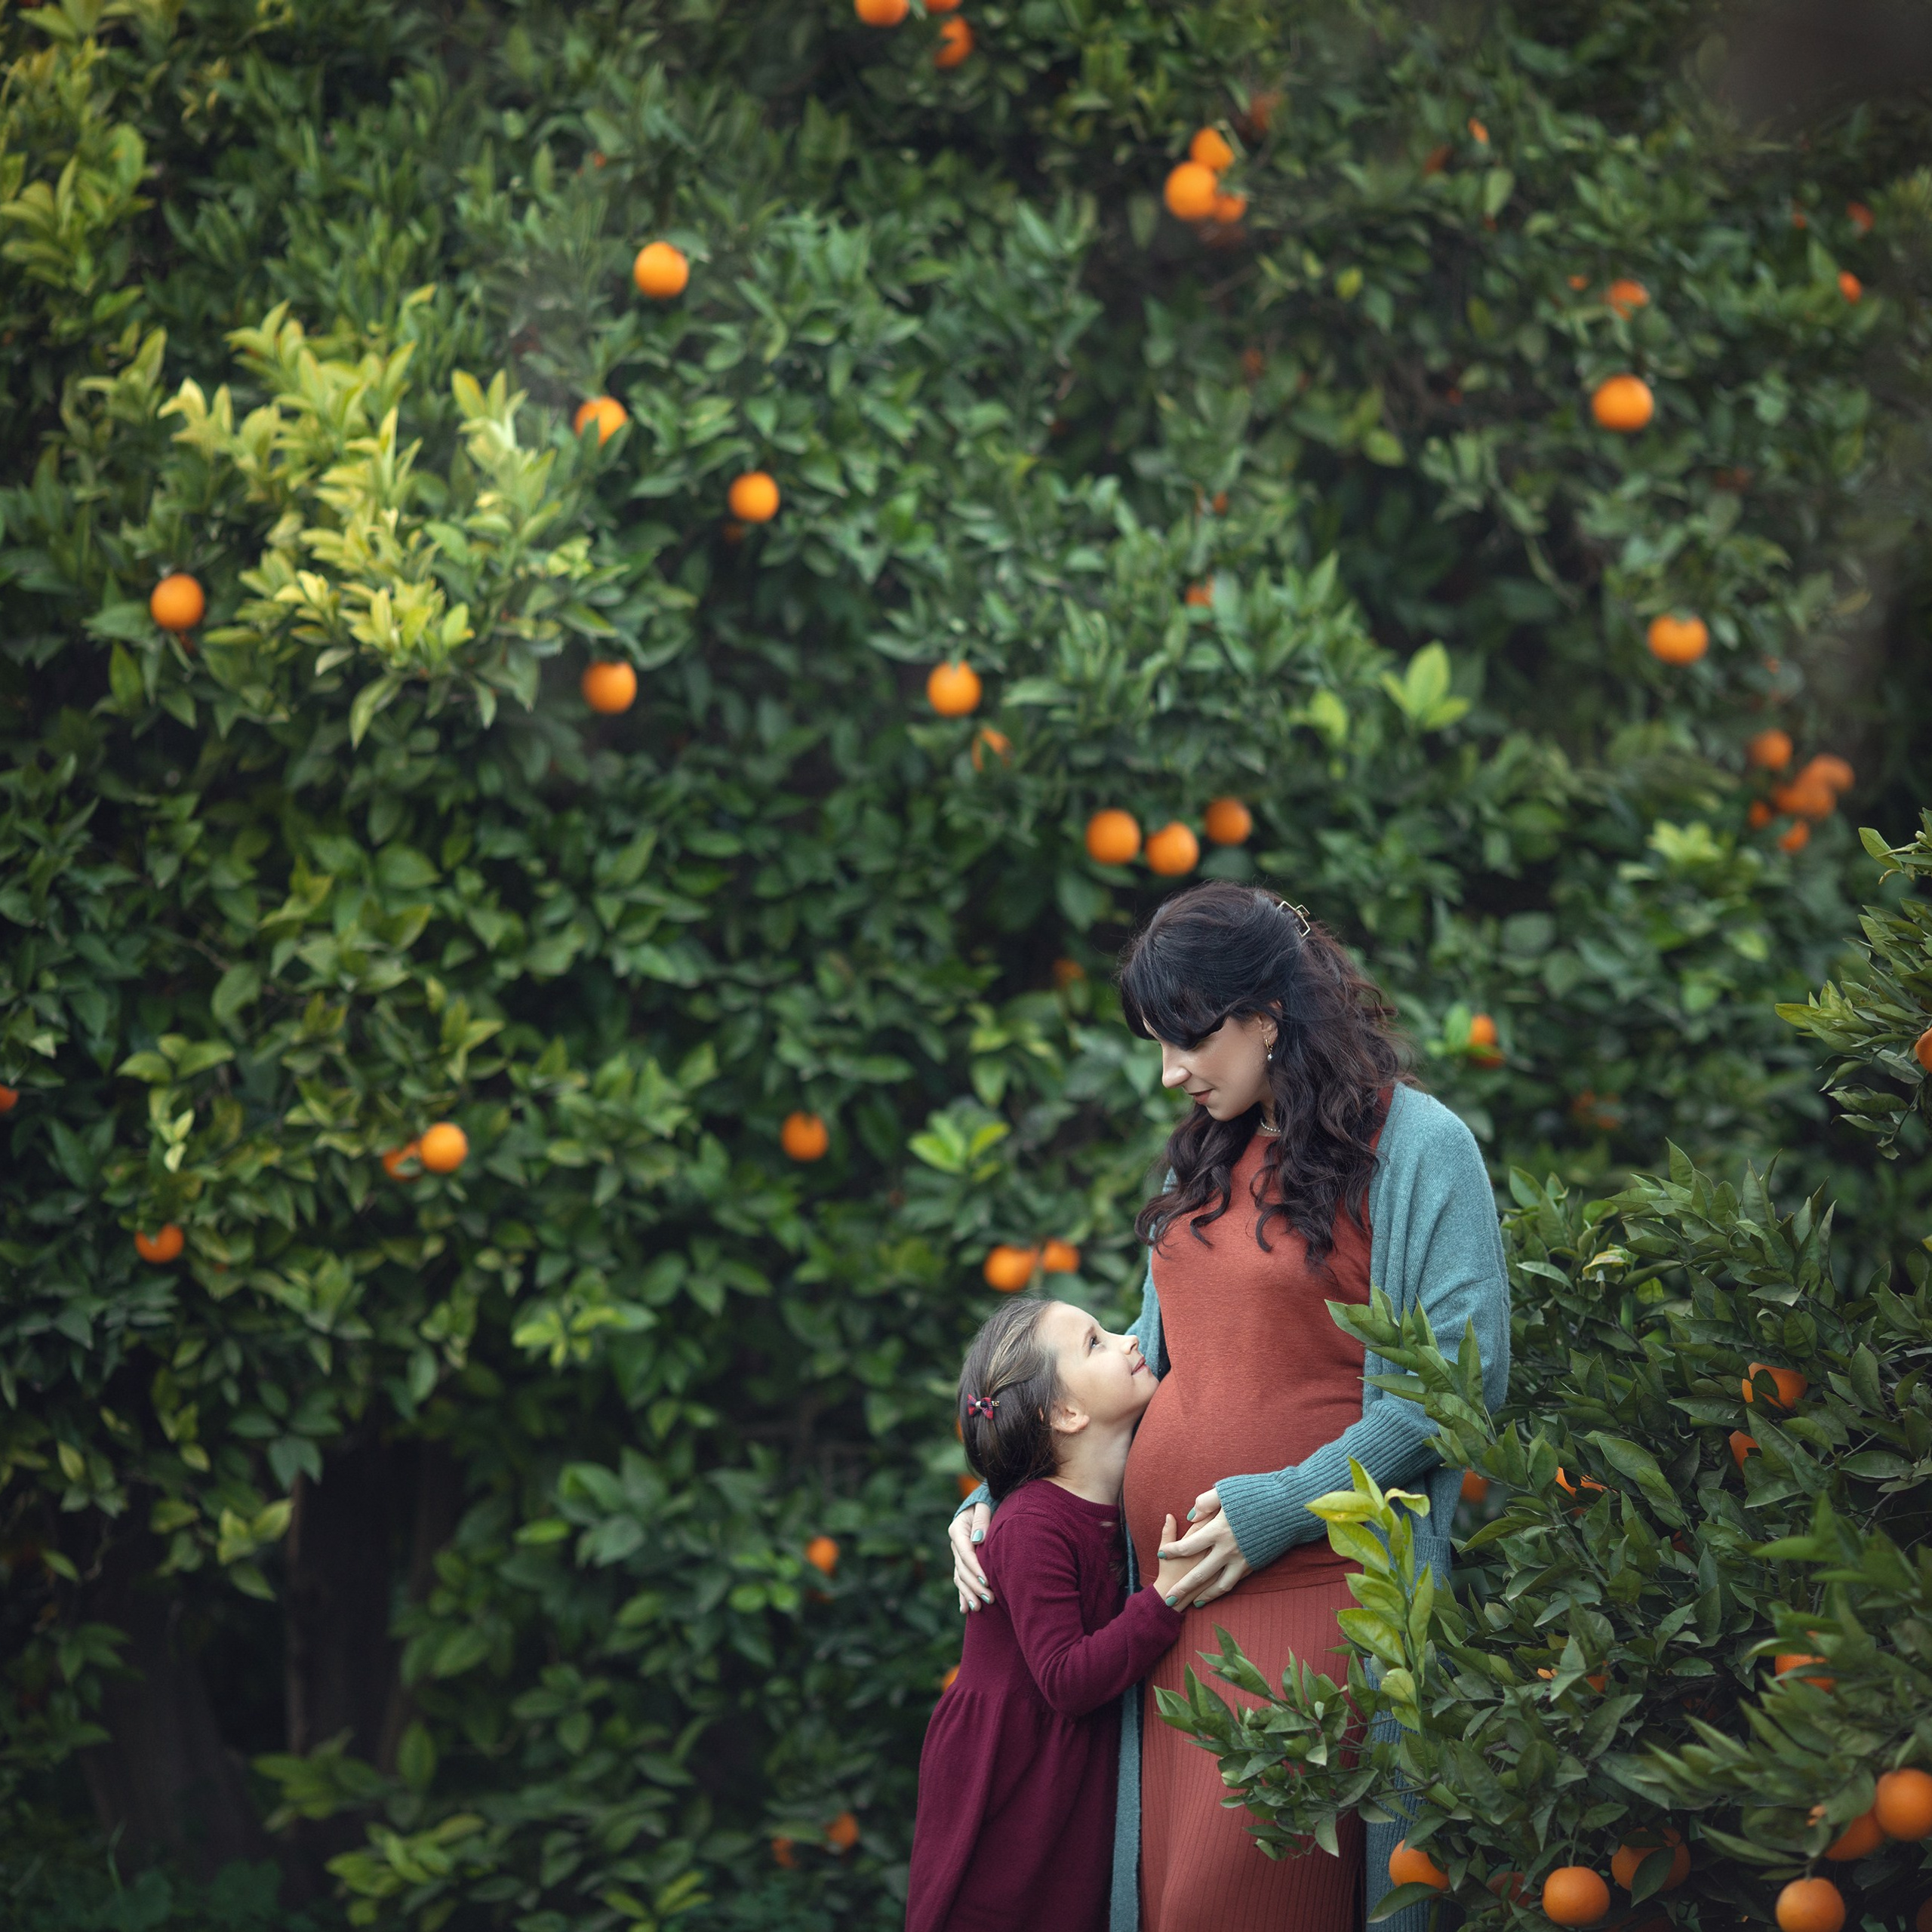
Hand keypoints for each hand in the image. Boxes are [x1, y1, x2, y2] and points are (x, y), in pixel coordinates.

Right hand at [950, 1503, 992, 1611]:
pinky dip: (962, 1595)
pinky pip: (960, 1580)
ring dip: (968, 1594)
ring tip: (978, 1608)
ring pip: (960, 1578)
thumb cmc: (985, 1504)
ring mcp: (957, 1555)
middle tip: (990, 1598)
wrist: (981, 1504)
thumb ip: (981, 1520)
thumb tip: (978, 1540)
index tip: (986, 1581)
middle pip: (962, 1569)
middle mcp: (955, 1544)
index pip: (965, 1553)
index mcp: (957, 1530)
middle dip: (975, 1586)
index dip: (975, 1568)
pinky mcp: (962, 1562)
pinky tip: (965, 1609)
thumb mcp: (983, 1506)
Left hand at [1157, 1486, 1250, 1606]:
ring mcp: (1242, 1560)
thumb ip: (1205, 1502)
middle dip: (1183, 1587)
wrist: (1287, 1506)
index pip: (1188, 1546)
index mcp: (1218, 1530)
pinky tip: (1215, 1593)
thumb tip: (1190, 1517)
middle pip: (1199, 1573)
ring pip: (1219, 1585)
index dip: (1172, 1551)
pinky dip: (1222, 1590)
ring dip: (1205, 1595)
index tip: (1161, 1554)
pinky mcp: (1253, 1565)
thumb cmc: (1254, 1494)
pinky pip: (1234, 1582)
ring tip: (1193, 1602)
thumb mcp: (1226, 1490)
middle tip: (1169, 1599)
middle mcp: (1228, 1549)